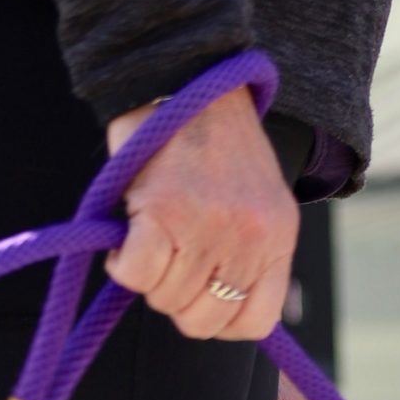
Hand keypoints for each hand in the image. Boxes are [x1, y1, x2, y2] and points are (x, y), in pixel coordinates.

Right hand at [105, 84, 296, 342]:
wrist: (187, 76)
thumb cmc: (212, 142)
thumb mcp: (255, 201)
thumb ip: (249, 252)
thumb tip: (219, 307)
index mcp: (278, 239)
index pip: (255, 323)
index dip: (219, 318)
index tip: (199, 290)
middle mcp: (249, 238)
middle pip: (202, 320)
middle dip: (176, 298)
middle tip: (166, 257)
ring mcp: (209, 226)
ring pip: (166, 298)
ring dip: (146, 276)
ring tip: (148, 234)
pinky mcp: (164, 211)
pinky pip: (136, 275)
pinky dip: (122, 264)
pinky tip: (126, 238)